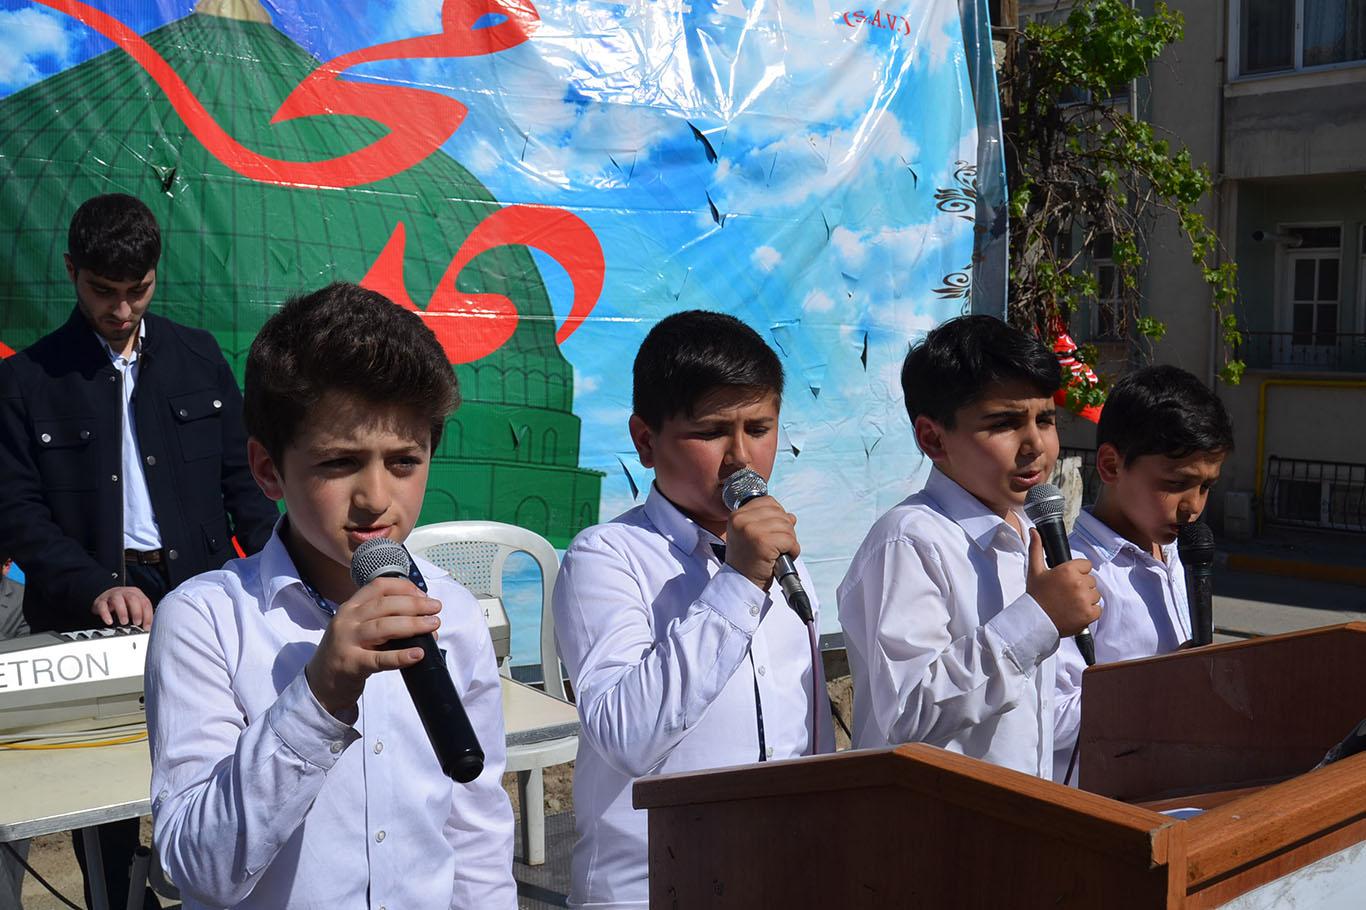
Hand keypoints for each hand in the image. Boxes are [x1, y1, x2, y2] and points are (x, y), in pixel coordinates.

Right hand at [92, 586, 154, 629]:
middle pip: (133, 599)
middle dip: (137, 612)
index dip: (147, 616)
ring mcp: (112, 596)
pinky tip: (109, 622)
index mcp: (136, 593)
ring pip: (118, 600)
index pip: (145, 603)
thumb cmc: (123, 604)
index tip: (146, 627)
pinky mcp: (100, 601)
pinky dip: (106, 614)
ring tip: (124, 622)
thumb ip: (140, 614)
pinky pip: (102, 606)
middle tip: (137, 623)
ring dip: (122, 612)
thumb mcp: (133, 607)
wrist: (105, 597)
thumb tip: (146, 628)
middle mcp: (125, 592)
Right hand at [305, 576, 442, 717]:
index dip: (404, 587)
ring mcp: (347, 642)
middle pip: (385, 605)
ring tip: (433, 625)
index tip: (423, 594)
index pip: (379, 586)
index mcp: (351, 607)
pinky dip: (400, 656)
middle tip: (436, 608)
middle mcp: (347, 620)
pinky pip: (379, 659)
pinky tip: (418, 654)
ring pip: (383, 627)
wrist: (320, 682)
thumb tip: (423, 615)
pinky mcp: (351, 664)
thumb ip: (382, 618)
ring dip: (412, 624)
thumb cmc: (347, 651)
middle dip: (414, 604)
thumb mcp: (358, 627)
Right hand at [725, 495, 799, 590]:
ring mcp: (752, 530)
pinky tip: (782, 557)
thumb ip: (768, 522)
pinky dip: (792, 550)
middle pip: (780, 513)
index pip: (768, 502)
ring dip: (790, 541)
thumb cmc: (748, 561)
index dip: (777, 517)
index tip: (773, 532)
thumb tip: (791, 517)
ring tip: (779, 552)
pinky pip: (790, 540)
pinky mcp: (763, 543)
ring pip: (787, 526)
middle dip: (785, 529)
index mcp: (737, 515)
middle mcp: (742, 519)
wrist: (740, 584)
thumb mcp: (752, 535)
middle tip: (777, 545)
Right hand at [1025, 528, 1100, 636]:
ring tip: (1070, 604)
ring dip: (1086, 599)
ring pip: (1095, 595)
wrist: (1035, 621)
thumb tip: (1034, 530)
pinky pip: (1098, 609)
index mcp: (1068, 570)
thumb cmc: (1036, 595)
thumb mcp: (1035, 570)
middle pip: (1091, 580)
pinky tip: (1076, 613)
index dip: (1077, 572)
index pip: (1086, 566)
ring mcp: (1085, 600)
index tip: (1066, 580)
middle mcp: (1079, 583)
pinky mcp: (1090, 614)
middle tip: (1066, 594)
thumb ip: (1036, 548)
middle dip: (1081, 586)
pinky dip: (1089, 612)